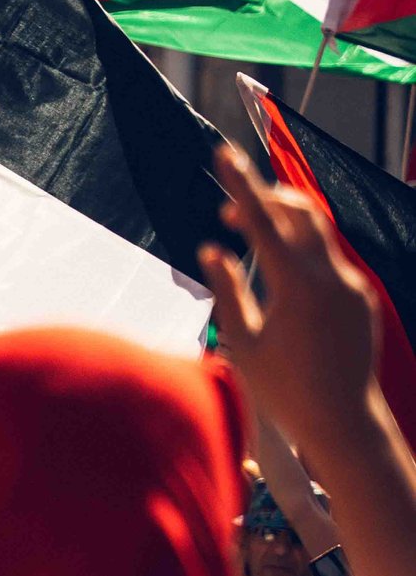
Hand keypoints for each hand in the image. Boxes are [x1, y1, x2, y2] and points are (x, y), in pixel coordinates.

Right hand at [199, 144, 385, 450]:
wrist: (343, 422)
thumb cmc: (282, 391)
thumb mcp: (242, 342)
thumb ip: (228, 291)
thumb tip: (213, 250)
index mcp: (297, 287)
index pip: (265, 222)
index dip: (242, 185)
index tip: (225, 153)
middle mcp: (333, 278)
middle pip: (303, 212)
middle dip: (269, 200)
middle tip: (235, 211)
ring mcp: (353, 286)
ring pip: (318, 236)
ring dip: (285, 229)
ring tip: (252, 242)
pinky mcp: (363, 298)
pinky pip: (330, 263)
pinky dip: (302, 259)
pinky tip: (281, 284)